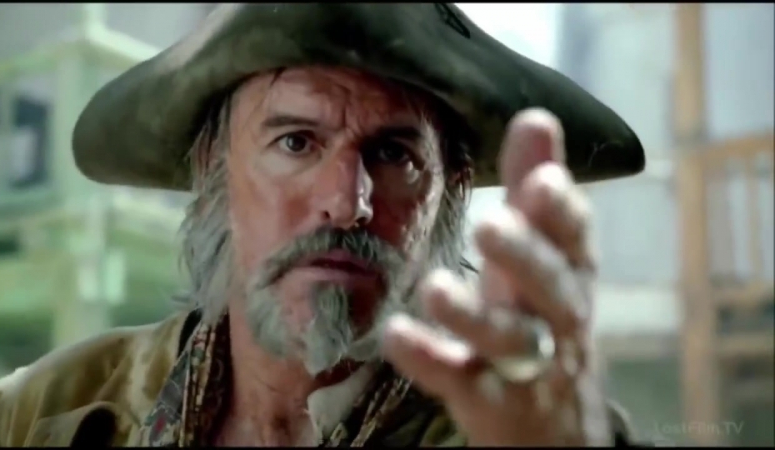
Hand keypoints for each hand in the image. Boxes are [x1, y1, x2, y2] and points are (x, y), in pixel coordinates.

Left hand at [383, 109, 610, 445]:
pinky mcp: (490, 399)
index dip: (563, 212)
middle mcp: (556, 319)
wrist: (555, 424)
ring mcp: (526, 365)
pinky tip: (395, 335)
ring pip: (511, 342)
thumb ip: (536, 193)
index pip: (576, 240)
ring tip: (435, 288)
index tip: (544, 179)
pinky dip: (430, 359)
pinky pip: (461, 379)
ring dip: (475, 316)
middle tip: (491, 225)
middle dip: (526, 257)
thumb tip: (537, 118)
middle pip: (552, 290)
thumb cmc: (543, 318)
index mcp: (570, 275)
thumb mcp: (545, 256)